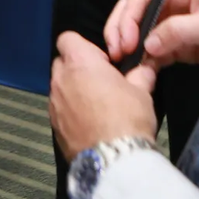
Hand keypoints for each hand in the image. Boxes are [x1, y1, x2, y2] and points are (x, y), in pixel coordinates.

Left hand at [49, 32, 157, 158]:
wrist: (112, 160)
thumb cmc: (127, 118)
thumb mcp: (142, 91)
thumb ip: (140, 74)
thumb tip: (145, 67)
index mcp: (79, 62)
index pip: (67, 38)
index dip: (85, 46)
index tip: (103, 61)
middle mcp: (60, 79)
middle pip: (62, 62)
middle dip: (78, 67)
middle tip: (101, 82)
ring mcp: (53, 103)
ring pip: (59, 86)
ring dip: (73, 89)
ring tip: (97, 105)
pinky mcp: (53, 125)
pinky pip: (59, 108)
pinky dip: (70, 110)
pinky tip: (89, 123)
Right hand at [104, 0, 198, 70]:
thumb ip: (178, 31)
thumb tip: (148, 45)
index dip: (129, 16)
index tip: (125, 40)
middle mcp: (172, 4)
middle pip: (135, 12)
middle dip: (121, 29)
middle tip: (116, 52)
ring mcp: (173, 25)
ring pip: (140, 32)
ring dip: (129, 47)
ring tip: (123, 64)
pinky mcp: (178, 46)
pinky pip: (154, 51)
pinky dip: (144, 61)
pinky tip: (139, 71)